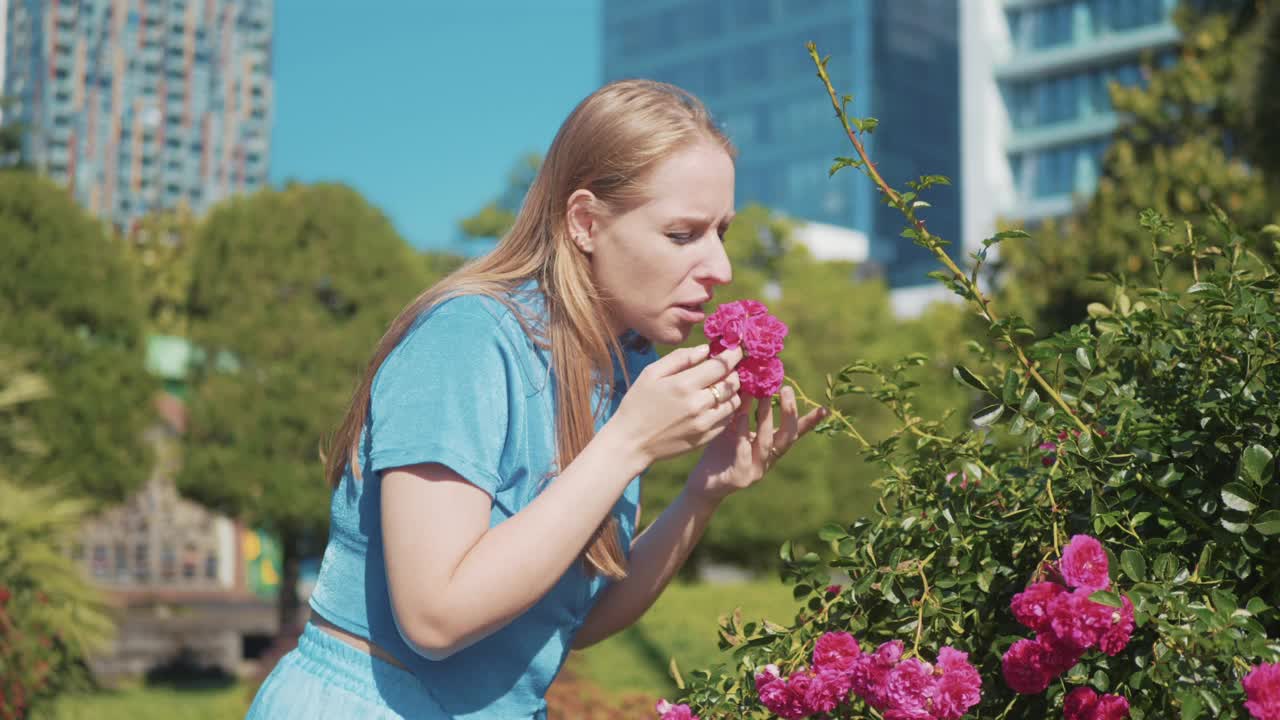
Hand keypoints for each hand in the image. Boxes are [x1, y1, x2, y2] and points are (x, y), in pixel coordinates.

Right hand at [609, 343, 745, 465]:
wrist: (631, 442)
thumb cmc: (637, 403)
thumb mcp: (651, 374)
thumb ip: (679, 358)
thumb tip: (706, 349)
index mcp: (684, 384)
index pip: (721, 365)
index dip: (733, 354)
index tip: (737, 348)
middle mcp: (699, 404)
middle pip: (732, 382)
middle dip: (734, 371)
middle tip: (727, 367)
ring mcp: (704, 423)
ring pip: (734, 401)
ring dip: (732, 390)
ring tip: (722, 385)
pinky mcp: (706, 437)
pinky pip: (728, 419)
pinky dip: (727, 408)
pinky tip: (716, 403)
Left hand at [685, 384, 826, 505]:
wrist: (704, 483)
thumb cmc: (720, 450)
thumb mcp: (735, 426)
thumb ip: (745, 409)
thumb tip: (751, 379)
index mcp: (772, 447)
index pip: (795, 432)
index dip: (810, 422)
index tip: (825, 408)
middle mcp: (769, 459)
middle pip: (788, 436)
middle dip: (789, 413)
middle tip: (786, 390)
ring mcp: (757, 469)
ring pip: (767, 443)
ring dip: (766, 419)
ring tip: (763, 397)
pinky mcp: (741, 478)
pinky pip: (744, 454)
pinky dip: (744, 435)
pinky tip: (741, 418)